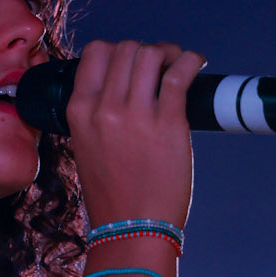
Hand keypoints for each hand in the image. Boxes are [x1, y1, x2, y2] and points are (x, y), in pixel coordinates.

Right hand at [66, 39, 206, 231]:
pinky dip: (190, 61)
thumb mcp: (86, 146)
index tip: (132, 64)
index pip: (95, 52)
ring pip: (150, 54)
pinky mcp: (168, 124)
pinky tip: (196, 65)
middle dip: (146, 51)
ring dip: (167, 53)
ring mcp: (135, 115)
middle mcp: (103, 107)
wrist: (130, 228)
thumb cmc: (112, 194)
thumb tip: (123, 84)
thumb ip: (96, 112)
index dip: (118, 50)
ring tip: (177, 66)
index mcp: (79, 111)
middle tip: (160, 66)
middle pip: (126, 48)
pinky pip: (179, 74)